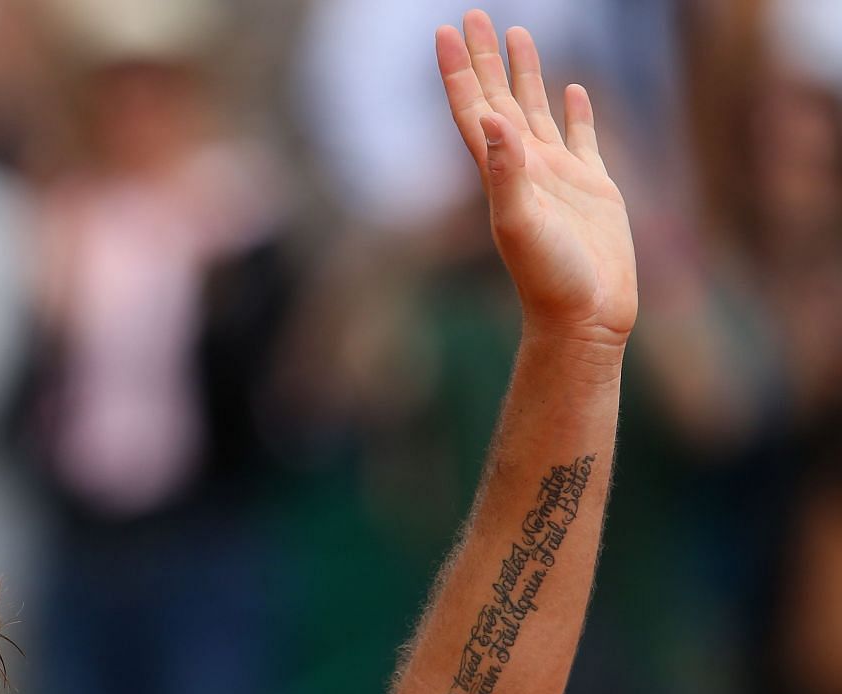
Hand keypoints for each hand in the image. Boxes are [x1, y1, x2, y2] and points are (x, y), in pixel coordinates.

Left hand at [437, 11, 637, 349]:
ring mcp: (558, 175)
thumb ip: (504, 171)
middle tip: (474, 14)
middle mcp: (524, 168)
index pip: (473, 110)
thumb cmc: (550, 279)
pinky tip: (571, 89)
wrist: (584, 318)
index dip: (457, 72)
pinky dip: (574, 111)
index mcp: (501, 173)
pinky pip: (581, 137)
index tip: (444, 31)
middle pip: (498, 99)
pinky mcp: (593, 187)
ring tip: (517, 33)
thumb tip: (491, 120)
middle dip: (484, 58)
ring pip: (535, 110)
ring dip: (524, 74)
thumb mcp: (520, 223)